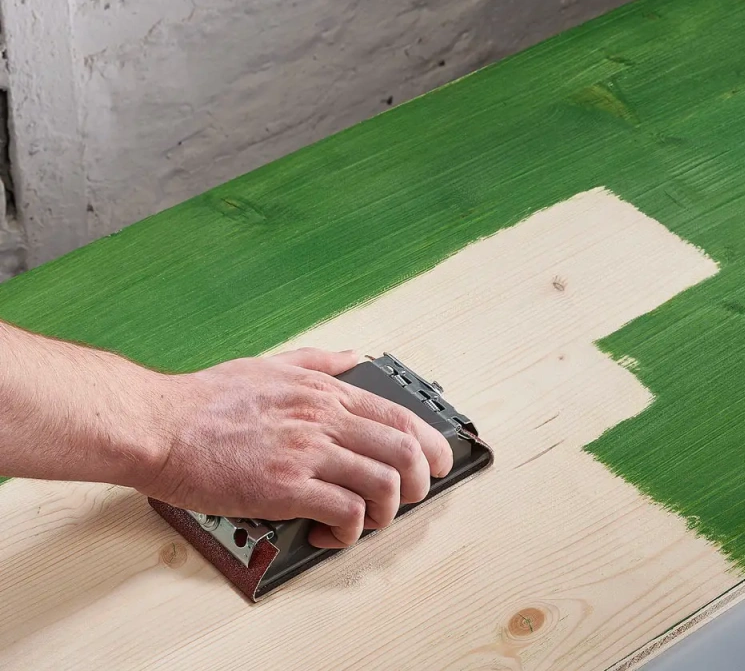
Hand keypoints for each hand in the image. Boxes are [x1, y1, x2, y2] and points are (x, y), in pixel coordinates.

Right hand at [141, 348, 453, 548]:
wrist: (160, 423)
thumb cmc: (207, 399)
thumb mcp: (272, 363)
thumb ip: (319, 360)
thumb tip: (355, 357)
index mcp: (325, 392)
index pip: (400, 416)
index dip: (430, 444)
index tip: (435, 462)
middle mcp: (325, 418)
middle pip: (404, 450)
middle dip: (421, 482)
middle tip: (409, 498)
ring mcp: (307, 452)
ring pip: (384, 484)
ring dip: (387, 511)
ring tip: (365, 520)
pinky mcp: (285, 487)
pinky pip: (345, 514)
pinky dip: (348, 532)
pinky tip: (326, 534)